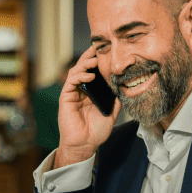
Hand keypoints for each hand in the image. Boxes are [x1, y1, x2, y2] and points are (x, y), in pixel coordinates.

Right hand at [53, 44, 120, 168]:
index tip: (106, 52)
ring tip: (94, 60)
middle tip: (98, 48)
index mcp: (91, 93)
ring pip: (76, 72)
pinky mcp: (66, 98)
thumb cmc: (96, 131)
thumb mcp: (111, 113)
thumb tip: (125, 87)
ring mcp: (73, 93)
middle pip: (83, 68)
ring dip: (84, 64)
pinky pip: (71, 82)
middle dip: (89, 57)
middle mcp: (81, 91)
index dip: (98, 62)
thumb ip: (116, 100)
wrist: (85, 144)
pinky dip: (80, 76)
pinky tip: (90, 75)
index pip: (94, 72)